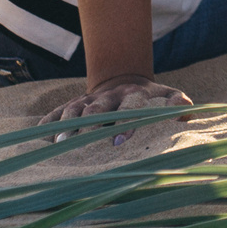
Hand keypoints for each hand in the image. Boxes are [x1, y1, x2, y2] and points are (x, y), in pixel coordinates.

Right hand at [47, 72, 189, 139]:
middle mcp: (110, 96)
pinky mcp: (72, 103)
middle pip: (98, 109)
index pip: (130, 107)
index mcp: (134, 95)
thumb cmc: (149, 100)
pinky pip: (56, 112)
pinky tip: (40, 138)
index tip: (119, 141)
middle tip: (84, 147)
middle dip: (91, 127)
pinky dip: (48, 123)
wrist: (124, 80)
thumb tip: (186, 111)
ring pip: (75, 110)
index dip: (125, 123)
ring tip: (60, 146)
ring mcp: (88, 99)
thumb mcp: (166, 97)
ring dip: (67, 126)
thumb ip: (177, 103)